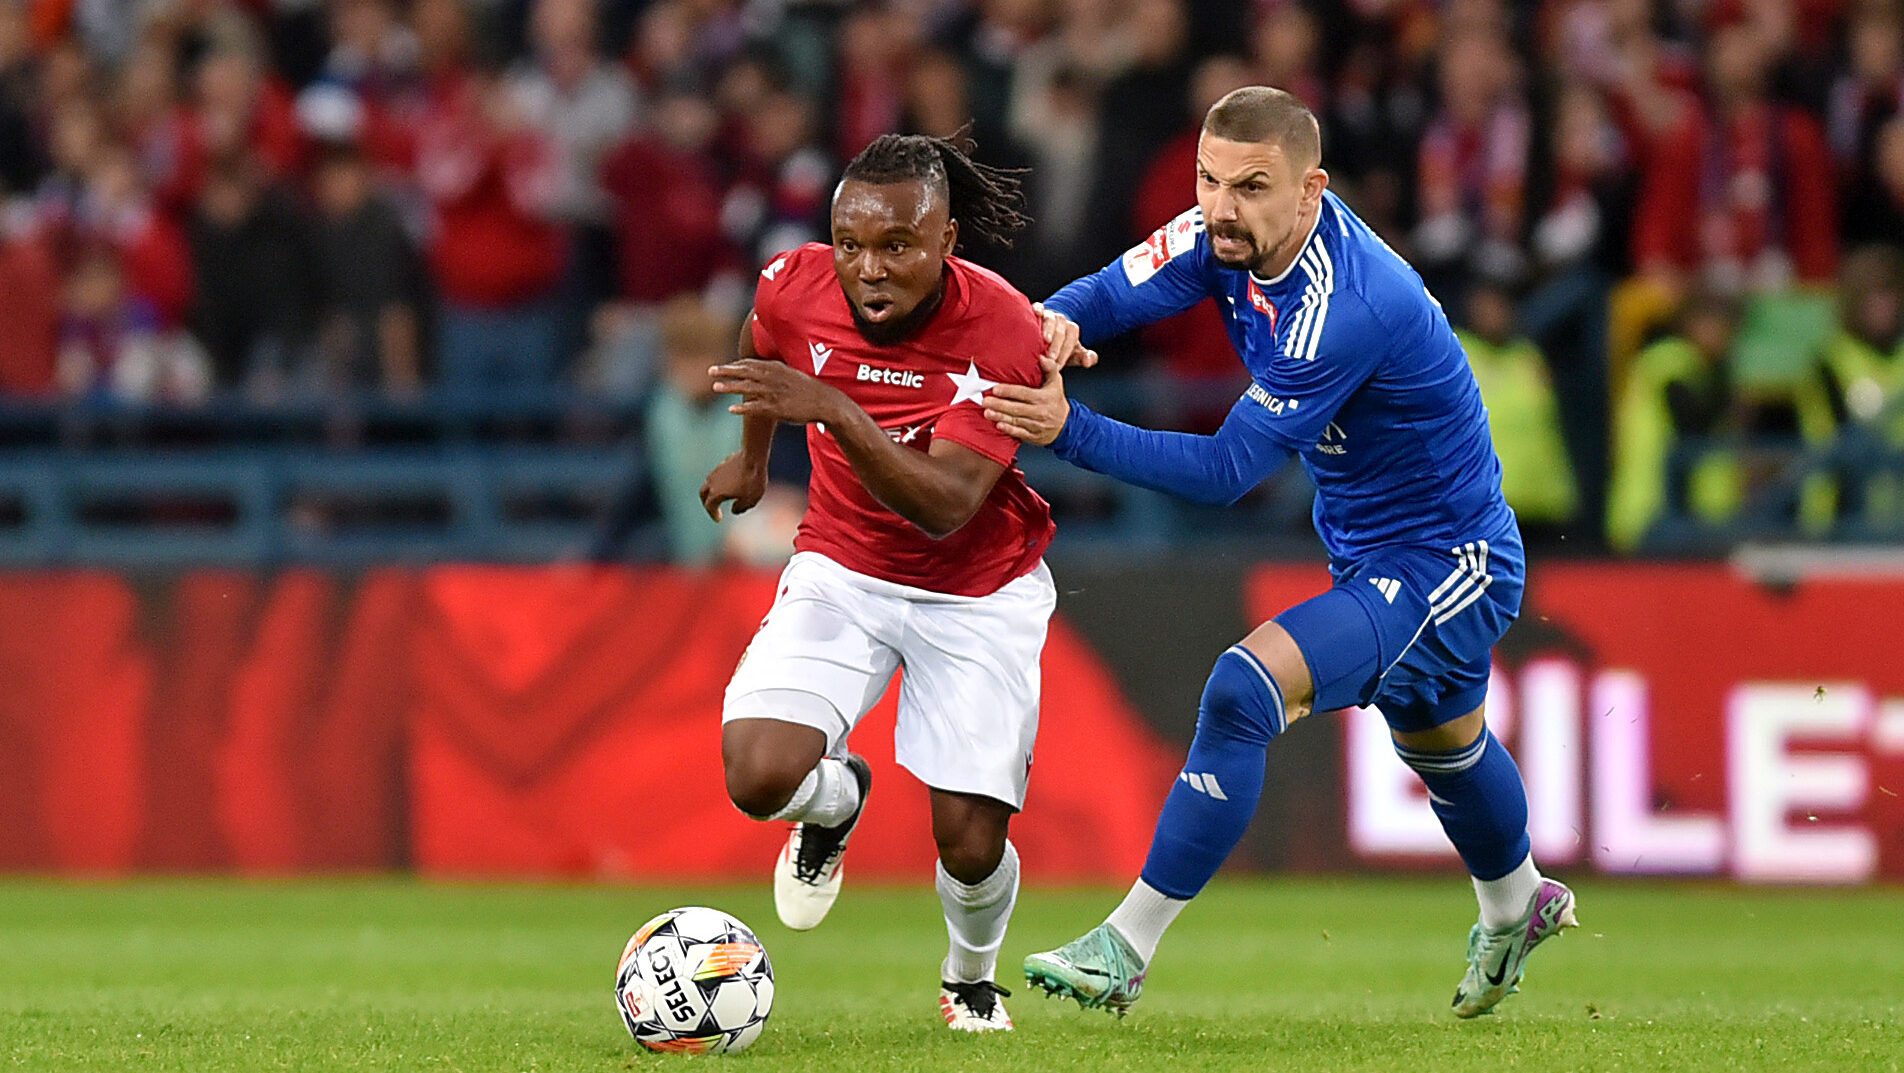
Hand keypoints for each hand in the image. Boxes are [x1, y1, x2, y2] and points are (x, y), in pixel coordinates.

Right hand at [701, 451, 767, 521]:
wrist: (754, 457)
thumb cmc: (752, 481)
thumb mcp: (750, 501)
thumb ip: (740, 508)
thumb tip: (734, 509)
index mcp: (716, 494)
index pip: (709, 506)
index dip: (713, 514)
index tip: (718, 518)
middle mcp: (713, 482)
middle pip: (703, 493)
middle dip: (706, 502)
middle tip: (712, 507)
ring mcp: (717, 470)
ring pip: (709, 482)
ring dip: (712, 490)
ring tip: (722, 495)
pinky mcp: (724, 462)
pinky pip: (718, 474)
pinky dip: (720, 481)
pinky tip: (730, 483)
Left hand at [710, 359, 844, 425]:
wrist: (824, 402)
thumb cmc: (807, 389)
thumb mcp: (790, 374)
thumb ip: (775, 372)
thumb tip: (763, 372)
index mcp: (775, 367)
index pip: (750, 364)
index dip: (735, 365)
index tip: (723, 367)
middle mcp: (772, 377)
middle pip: (744, 371)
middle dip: (726, 371)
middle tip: (710, 371)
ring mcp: (773, 392)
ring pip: (746, 387)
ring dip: (729, 387)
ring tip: (715, 387)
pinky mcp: (776, 408)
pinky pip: (755, 407)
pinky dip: (742, 407)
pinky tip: (731, 409)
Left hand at [984, 355, 1068, 445]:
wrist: (1066, 424)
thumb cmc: (1056, 401)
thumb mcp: (1056, 383)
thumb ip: (1050, 368)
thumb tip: (1042, 357)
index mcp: (1043, 398)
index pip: (1023, 393)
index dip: (1008, 391)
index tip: (995, 389)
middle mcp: (1040, 412)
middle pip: (1017, 408)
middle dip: (1000, 405)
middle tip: (985, 401)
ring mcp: (1037, 425)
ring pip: (1016, 421)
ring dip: (1000, 417)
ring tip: (987, 413)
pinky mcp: (1034, 436)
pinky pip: (1020, 433)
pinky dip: (1009, 430)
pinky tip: (999, 425)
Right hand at [1034, 302, 1096, 368]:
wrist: (1045, 335)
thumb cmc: (1059, 347)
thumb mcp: (1072, 355)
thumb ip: (1083, 358)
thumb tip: (1088, 362)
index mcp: (1071, 329)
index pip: (1071, 340)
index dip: (1065, 353)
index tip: (1058, 365)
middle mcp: (1061, 320)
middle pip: (1061, 331)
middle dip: (1056, 345)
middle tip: (1051, 358)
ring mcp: (1048, 314)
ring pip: (1050, 319)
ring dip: (1049, 329)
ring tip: (1046, 340)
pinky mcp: (1036, 310)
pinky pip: (1038, 306)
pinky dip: (1038, 308)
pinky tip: (1037, 313)